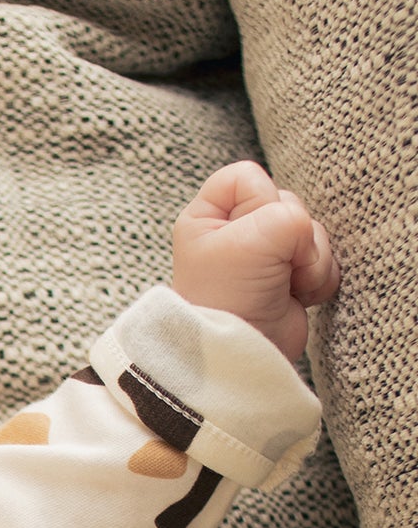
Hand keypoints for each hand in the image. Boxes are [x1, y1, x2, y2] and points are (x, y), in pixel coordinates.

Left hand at [171, 161, 339, 363]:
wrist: (241, 352)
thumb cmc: (230, 296)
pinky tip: (298, 296)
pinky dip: (318, 276)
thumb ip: (289, 213)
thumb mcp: (256, 238)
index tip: (250, 234)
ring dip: (309, 259)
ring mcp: (263, 256)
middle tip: (271, 266)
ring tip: (285, 285)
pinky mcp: (288, 277)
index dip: (259, 199)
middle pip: (286, 201)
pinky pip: (323, 257)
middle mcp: (232, 233)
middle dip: (290, 235)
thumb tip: (305, 236)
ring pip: (310, 229)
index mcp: (206, 217)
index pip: (246, 175)